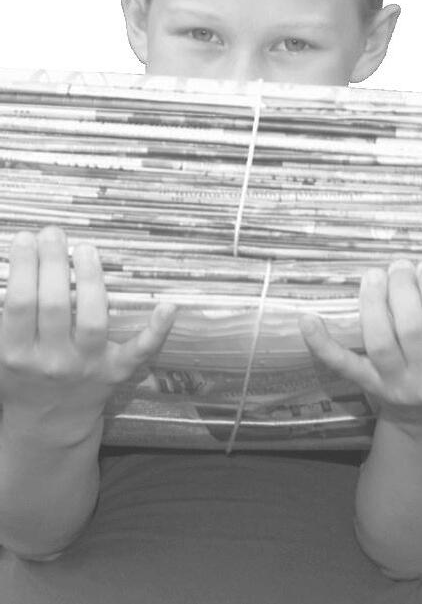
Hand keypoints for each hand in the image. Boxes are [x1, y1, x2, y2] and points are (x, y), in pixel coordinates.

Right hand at [0, 226, 176, 423]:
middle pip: (54, 307)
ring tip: (85, 249)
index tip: (26, 237)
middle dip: (52, 263)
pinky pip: (140, 351)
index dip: (23, 267)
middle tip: (54, 232)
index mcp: (16, 354)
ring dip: (90, 280)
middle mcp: (52, 361)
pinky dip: (156, 330)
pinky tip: (168, 305)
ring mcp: (88, 366)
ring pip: (93, 320)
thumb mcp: (2, 350)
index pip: (19, 304)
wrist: (49, 426)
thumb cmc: (23, 377)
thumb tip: (21, 262)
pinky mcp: (117, 372)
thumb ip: (7, 316)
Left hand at [299, 259, 421, 431]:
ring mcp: (395, 385)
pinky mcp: (368, 386)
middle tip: (401, 264)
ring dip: (372, 303)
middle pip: (410, 328)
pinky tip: (309, 319)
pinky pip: (343, 366)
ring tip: (373, 274)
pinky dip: (323, 344)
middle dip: (403, 289)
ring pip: (379, 342)